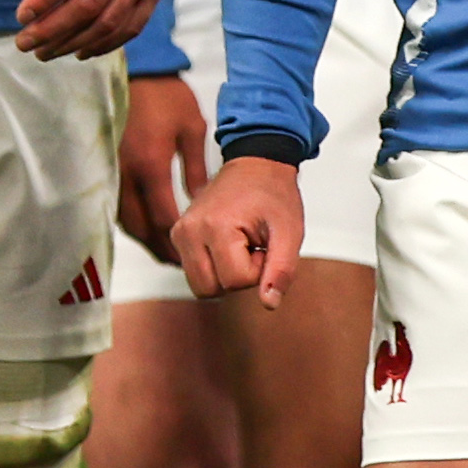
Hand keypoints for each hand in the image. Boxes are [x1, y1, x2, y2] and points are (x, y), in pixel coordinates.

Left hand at [5, 0, 178, 59]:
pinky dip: (107, 43)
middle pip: (88, 5)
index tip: (21, 16)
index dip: (44, 1)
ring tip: (47, 51)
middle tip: (26, 43)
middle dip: (53, 31)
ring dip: (76, 42)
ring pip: (110, 21)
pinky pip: (134, 24)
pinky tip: (83, 50)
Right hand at [119, 73, 210, 252]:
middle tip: (179, 265)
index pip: (162, 216)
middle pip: (139, 225)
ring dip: (144, 238)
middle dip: (158, 248)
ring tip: (166, 254)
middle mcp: (127, 172)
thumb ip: (196, 169)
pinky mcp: (108, 165)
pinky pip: (116, 205)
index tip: (192, 257)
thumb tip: (200, 204)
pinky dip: (132, 222)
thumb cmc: (170, 98)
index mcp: (151, 165)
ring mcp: (113, 170)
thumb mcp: (193, 130)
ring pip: (124, 219)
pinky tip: (147, 229)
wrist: (139, 72)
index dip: (176, 241)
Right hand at [173, 153, 306, 307]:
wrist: (257, 164)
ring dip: (225, 274)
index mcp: (215, 227)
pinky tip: (228, 245)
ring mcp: (179, 232)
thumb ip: (282, 270)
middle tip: (253, 247)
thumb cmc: (274, 194)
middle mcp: (188, 231)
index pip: (235, 281)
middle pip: (210, 289)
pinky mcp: (177, 235)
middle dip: (238, 277)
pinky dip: (214, 267)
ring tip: (240, 246)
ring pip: (200, 286)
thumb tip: (269, 303)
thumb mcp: (289, 232)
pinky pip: (195, 272)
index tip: (265, 245)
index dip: (258, 270)